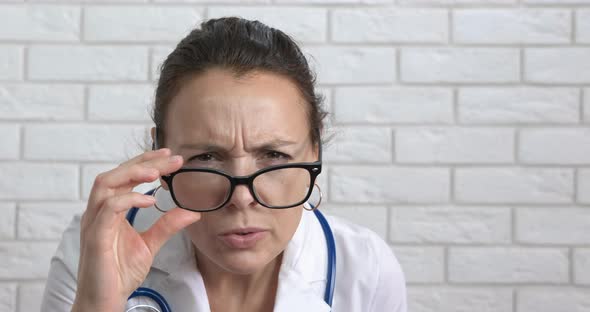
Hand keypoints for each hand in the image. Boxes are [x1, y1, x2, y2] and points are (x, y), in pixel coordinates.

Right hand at [72, 148, 200, 310]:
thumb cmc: (119, 273)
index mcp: (109, 210)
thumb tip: (192, 211)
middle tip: (172, 159)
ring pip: (105, 184)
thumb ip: (167, 225)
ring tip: (158, 172)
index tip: (170, 156)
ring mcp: (94, 223)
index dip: (146, 162)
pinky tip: (150, 200)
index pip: (125, 176)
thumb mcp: (150, 244)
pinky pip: (108, 209)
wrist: (105, 300)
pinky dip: (129, 199)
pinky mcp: (95, 237)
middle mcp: (98, 212)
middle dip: (144, 162)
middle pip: (115, 174)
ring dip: (133, 173)